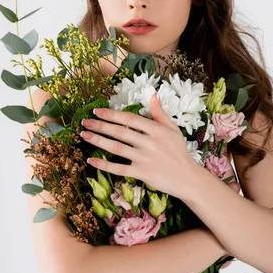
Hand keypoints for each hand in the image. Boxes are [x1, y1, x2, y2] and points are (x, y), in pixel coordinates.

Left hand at [80, 92, 199, 199]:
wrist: (187, 178)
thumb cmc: (179, 152)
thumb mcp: (173, 129)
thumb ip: (160, 113)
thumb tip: (152, 94)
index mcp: (156, 130)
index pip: (129, 119)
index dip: (112, 114)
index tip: (97, 111)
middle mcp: (149, 142)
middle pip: (120, 132)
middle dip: (100, 126)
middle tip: (85, 122)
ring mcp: (145, 158)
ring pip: (117, 148)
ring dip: (98, 141)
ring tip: (84, 136)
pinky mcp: (142, 173)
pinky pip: (119, 168)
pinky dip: (104, 165)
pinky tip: (91, 160)